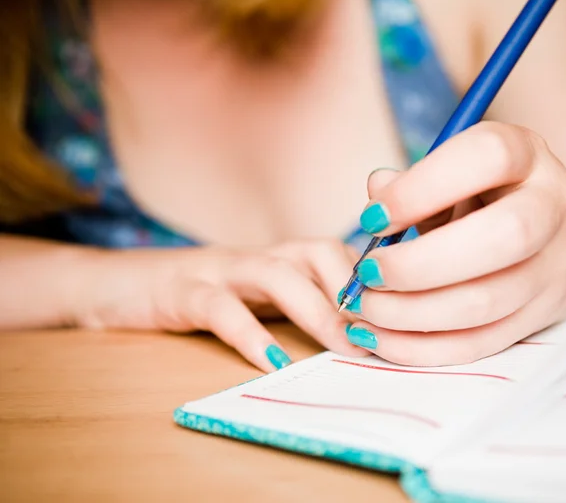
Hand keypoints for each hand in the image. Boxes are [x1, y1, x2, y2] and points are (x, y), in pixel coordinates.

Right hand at [73, 240, 366, 371]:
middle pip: (316, 253)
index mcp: (274, 257)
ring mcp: (216, 269)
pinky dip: (248, 332)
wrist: (118, 284)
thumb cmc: (199, 293)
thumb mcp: (253, 295)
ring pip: (274, 273)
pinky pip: (218, 306)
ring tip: (341, 347)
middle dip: (354, 294)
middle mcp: (253, 256)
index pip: (336, 254)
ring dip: (315, 310)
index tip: (397, 321)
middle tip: (377, 338)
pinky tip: (270, 361)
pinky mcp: (180, 290)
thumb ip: (295, 304)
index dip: (371, 282)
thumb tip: (352, 333)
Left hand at [344, 121, 565, 365]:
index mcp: (526, 156)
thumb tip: (377, 192)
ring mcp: (556, 267)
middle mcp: (553, 208)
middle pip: (501, 237)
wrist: (546, 235)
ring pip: (486, 302)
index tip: (372, 218)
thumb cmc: (483, 198)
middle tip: (367, 273)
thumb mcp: (451, 175)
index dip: (420, 189)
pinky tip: (380, 337)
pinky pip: (480, 343)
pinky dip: (421, 346)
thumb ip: (412, 182)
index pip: (486, 158)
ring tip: (366, 307)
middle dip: (418, 264)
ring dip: (411, 312)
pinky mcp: (543, 316)